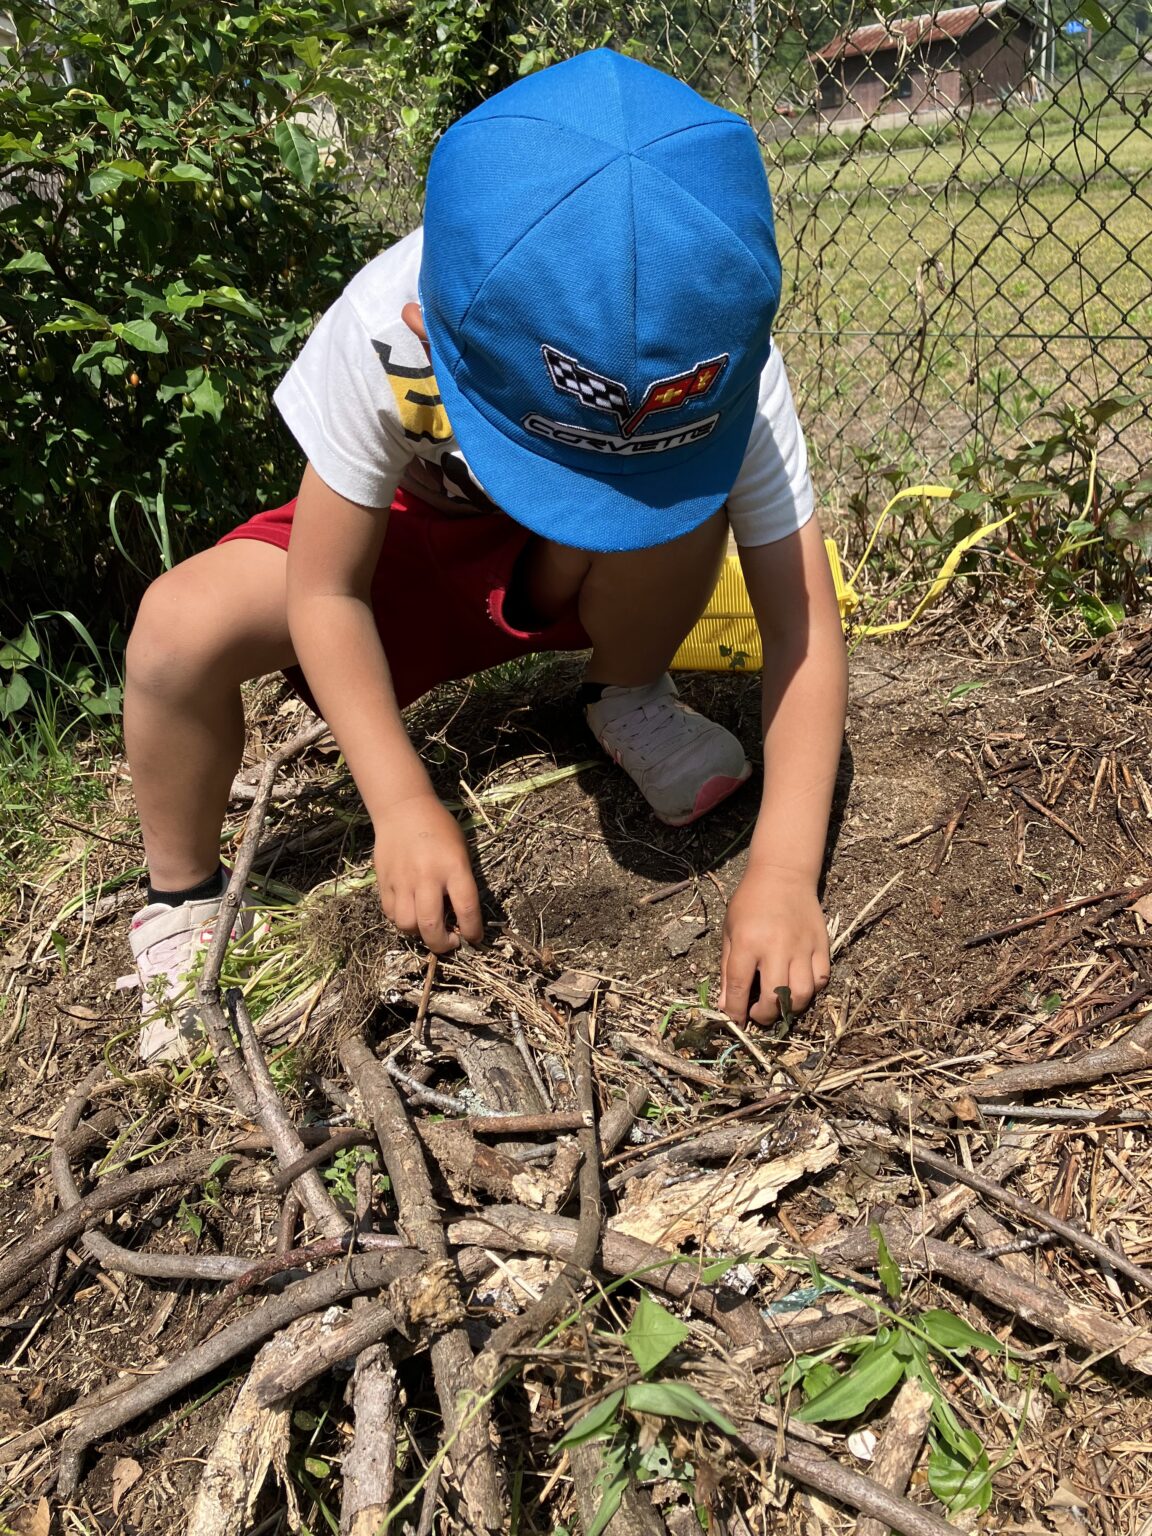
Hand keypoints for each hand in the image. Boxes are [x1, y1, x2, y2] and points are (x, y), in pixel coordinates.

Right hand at [374, 794, 483, 953]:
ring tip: (428, 926)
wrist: (403, 809)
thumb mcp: (460, 851)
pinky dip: (402, 920)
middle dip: (442, 944)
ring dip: (419, 933)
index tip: (474, 938)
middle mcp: (427, 876)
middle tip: (449, 942)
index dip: (472, 931)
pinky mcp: (383, 881)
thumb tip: (459, 917)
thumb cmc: (440, 829)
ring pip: (407, 925)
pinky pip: (391, 913)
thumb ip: (461, 883)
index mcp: (453, 866)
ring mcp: (402, 880)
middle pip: (431, 925)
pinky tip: (411, 912)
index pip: (466, 908)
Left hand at [719, 866, 829, 1026]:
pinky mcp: (821, 945)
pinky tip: (798, 986)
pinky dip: (811, 990)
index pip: (739, 987)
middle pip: (774, 997)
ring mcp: (802, 947)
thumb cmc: (750, 902)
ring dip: (789, 1008)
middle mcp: (776, 947)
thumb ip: (727, 969)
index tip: (735, 1022)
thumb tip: (725, 1004)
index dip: (735, 1011)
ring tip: (779, 1004)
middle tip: (758, 1013)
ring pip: (802, 994)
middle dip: (764, 1015)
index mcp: (748, 942)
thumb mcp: (730, 931)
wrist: (783, 875)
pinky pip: (821, 979)